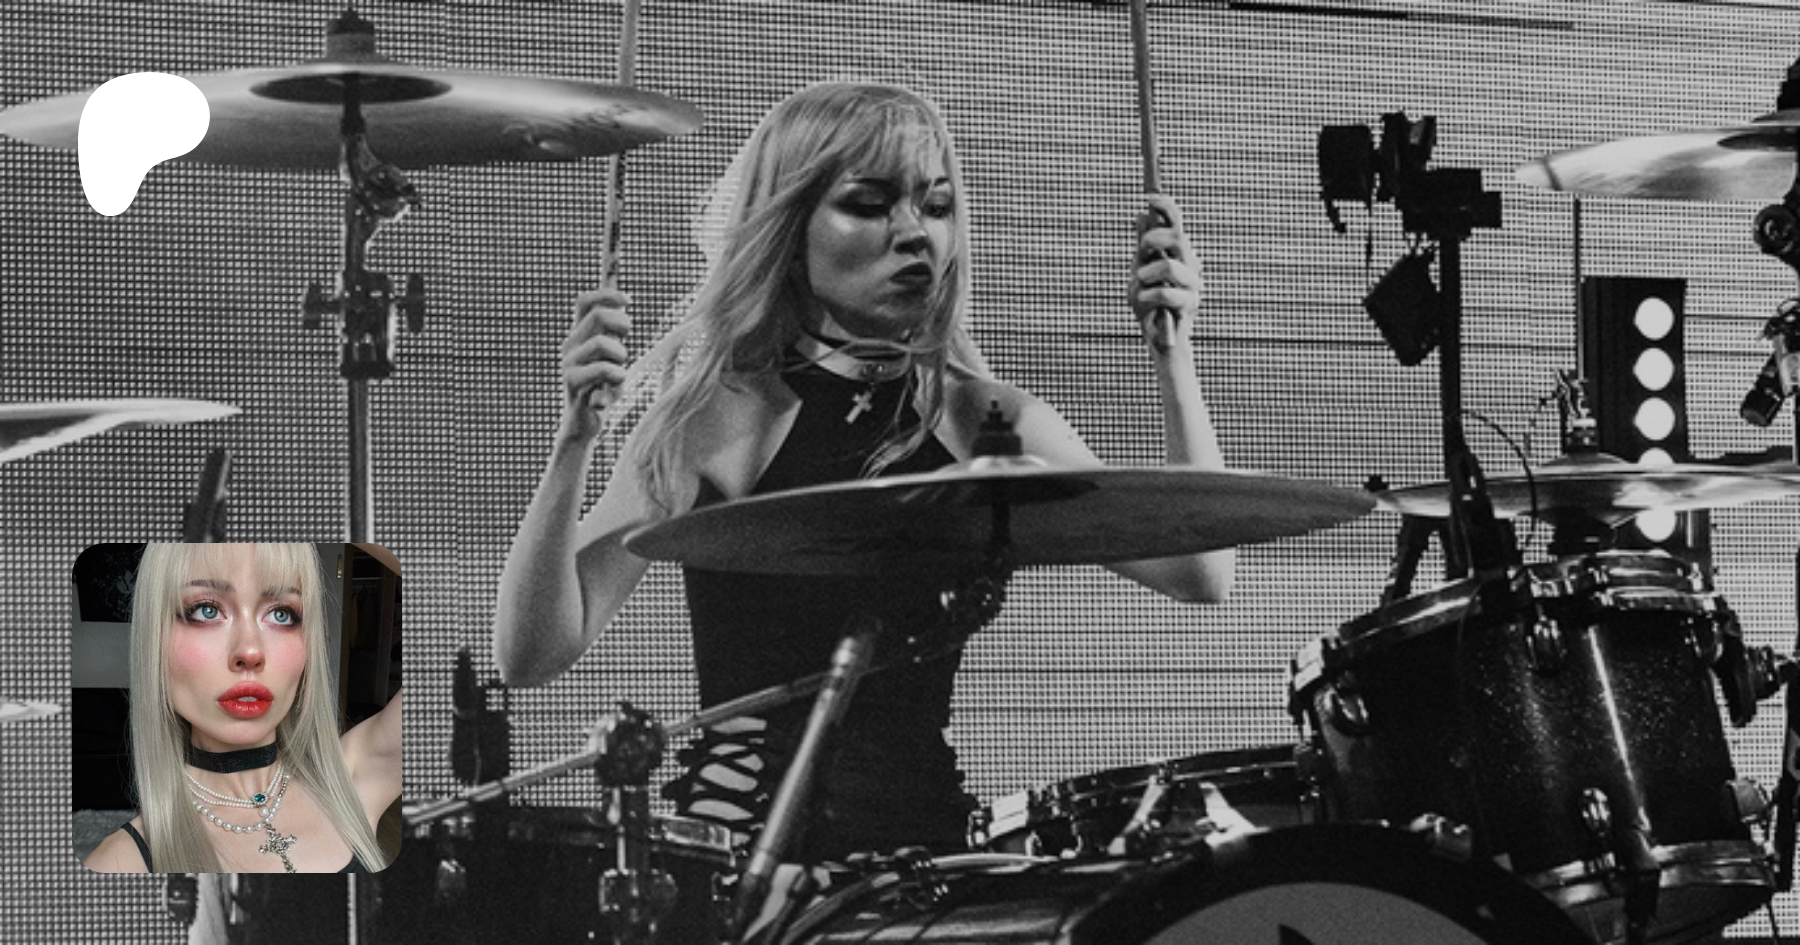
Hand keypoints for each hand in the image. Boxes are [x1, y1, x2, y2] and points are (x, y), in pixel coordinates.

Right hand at [561, 287, 632, 437]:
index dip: (607, 294)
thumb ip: (615, 332)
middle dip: (622, 324)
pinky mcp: (572, 384)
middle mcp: (570, 346)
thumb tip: (624, 300)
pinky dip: (615, 380)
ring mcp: (568, 364)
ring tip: (618, 375)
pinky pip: (603, 370)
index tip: (629, 301)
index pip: (585, 301)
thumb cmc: (602, 388)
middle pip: (598, 315)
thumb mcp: (612, 357)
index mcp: (578, 336)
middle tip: (626, 344)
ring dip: (620, 358)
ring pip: (602, 343)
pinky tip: (608, 395)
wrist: (584, 424)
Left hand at [1130, 194, 1202, 351]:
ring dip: (1147, 274)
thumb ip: (1143, 247)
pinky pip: (1163, 294)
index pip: (1177, 224)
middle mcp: (1191, 266)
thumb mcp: (1140, 271)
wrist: (1159, 340)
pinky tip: (1144, 304)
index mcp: (1179, 255)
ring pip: (1169, 266)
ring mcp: (1193, 285)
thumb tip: (1140, 215)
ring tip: (1140, 284)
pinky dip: (1146, 297)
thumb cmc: (1150, 306)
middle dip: (1153, 240)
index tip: (1148, 198)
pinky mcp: (1189, 306)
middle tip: (1140, 252)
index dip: (1166, 207)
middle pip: (1178, 238)